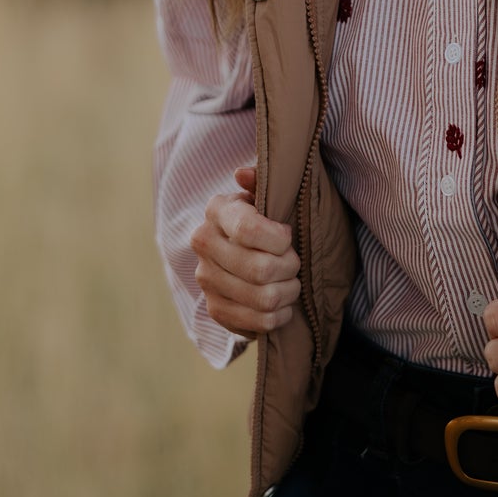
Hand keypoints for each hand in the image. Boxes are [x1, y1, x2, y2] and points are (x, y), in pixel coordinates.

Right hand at [189, 165, 301, 338]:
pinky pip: (260, 322)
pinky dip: (281, 314)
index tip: (287, 235)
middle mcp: (203, 244)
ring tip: (290, 280)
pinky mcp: (215, 309)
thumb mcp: (269, 194)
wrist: (248, 250)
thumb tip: (243, 174)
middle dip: (290, 267)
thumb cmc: (267, 217)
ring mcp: (206, 279)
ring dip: (289, 291)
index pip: (249, 231)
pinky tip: (282, 301)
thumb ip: (262, 180)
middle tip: (294, 261)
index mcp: (217, 210)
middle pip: (261, 269)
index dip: (280, 239)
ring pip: (265, 298)